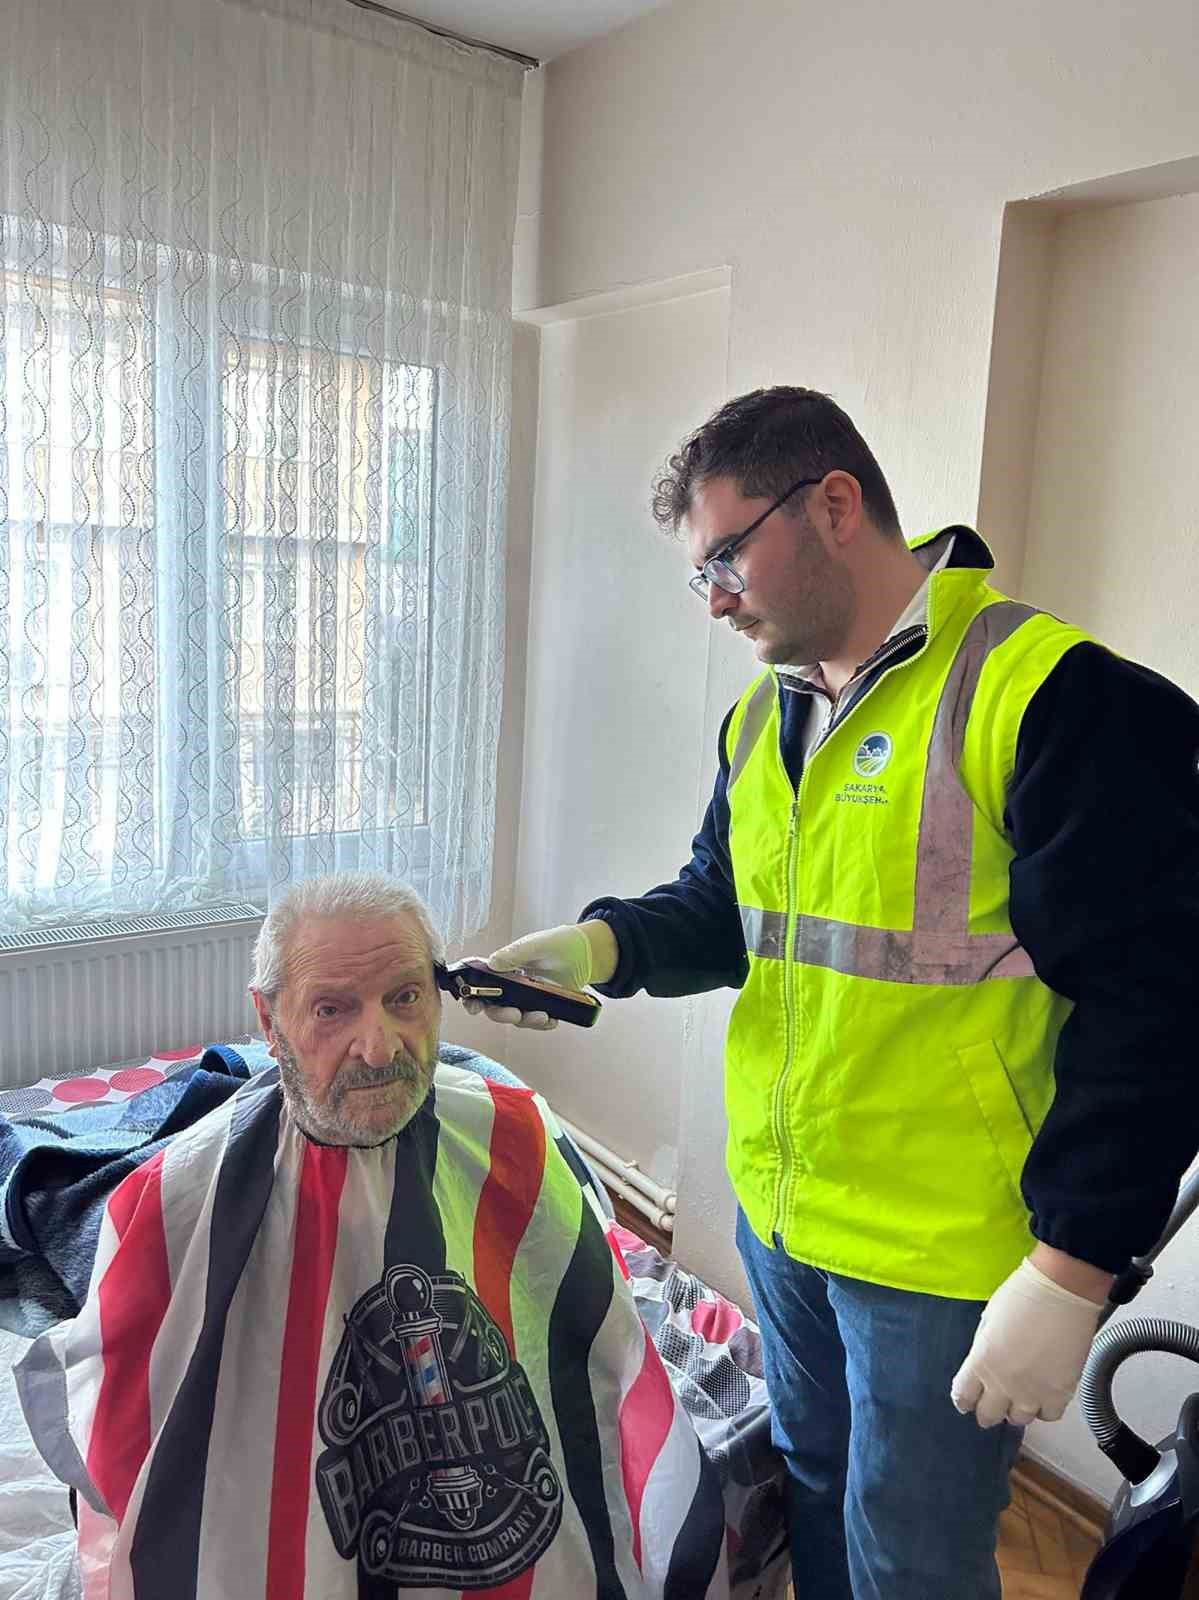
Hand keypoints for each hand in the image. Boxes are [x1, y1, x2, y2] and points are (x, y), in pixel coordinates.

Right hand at [459, 921, 618, 1029]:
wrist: (587, 953)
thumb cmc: (559, 943)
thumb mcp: (536, 944)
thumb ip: (514, 954)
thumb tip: (491, 964)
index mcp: (503, 969)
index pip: (480, 985)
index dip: (472, 998)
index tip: (474, 1007)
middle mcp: (512, 986)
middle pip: (495, 1007)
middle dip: (501, 1014)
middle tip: (514, 1013)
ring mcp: (527, 998)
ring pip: (517, 1017)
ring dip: (525, 1020)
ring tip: (541, 1015)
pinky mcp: (543, 1006)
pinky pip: (537, 1021)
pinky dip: (543, 1023)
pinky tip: (551, 1019)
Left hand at [951, 1257, 1103, 1426]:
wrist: (1061, 1291)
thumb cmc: (1022, 1295)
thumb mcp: (988, 1319)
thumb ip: (983, 1349)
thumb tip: (983, 1364)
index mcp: (981, 1362)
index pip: (963, 1396)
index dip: (963, 1399)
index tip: (967, 1399)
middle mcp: (1004, 1383)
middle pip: (988, 1416)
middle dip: (987, 1411)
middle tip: (992, 1403)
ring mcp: (1034, 1391)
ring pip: (1019, 1419)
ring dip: (1016, 1409)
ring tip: (1019, 1396)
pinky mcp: (1061, 1392)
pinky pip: (1049, 1414)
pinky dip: (1045, 1408)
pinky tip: (1044, 1395)